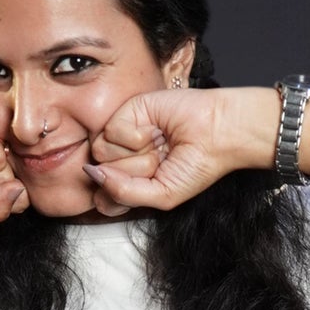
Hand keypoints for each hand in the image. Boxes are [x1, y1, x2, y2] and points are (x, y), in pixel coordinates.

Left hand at [84, 87, 265, 214]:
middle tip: (160, 162)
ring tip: (159, 146)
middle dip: (135, 174)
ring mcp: (123, 135)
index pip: (101, 198)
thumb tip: (92, 173)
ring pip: (102, 155)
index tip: (145, 189)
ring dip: (136, 155)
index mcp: (130, 181)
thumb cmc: (195, 166)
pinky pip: (110, 132)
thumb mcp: (160, 196)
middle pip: (101, 176)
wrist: (217, 134)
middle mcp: (123, 158)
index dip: (117, 197)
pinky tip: (155, 129)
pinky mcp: (127, 111)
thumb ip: (121, 193)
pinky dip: (136, 136)